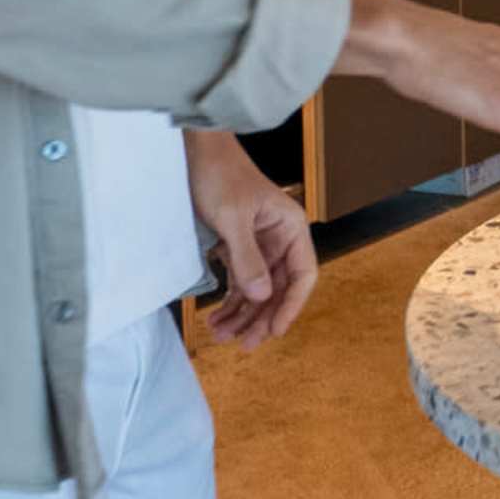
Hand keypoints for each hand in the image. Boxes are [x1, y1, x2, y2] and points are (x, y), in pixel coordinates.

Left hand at [186, 133, 315, 345]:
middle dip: (262, 318)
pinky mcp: (240, 248)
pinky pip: (240, 282)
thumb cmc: (220, 175)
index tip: (275, 331)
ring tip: (221, 336)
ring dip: (243, 315)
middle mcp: (280, 240)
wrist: (197, 154)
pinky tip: (217, 319)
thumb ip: (247, 259)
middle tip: (243, 344)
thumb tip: (262, 297)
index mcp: (291, 228)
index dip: (291, 306)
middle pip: (279, 289)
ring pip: (258, 291)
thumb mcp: (233, 218)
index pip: (302, 275)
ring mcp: (260, 246)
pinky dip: (230, 302)